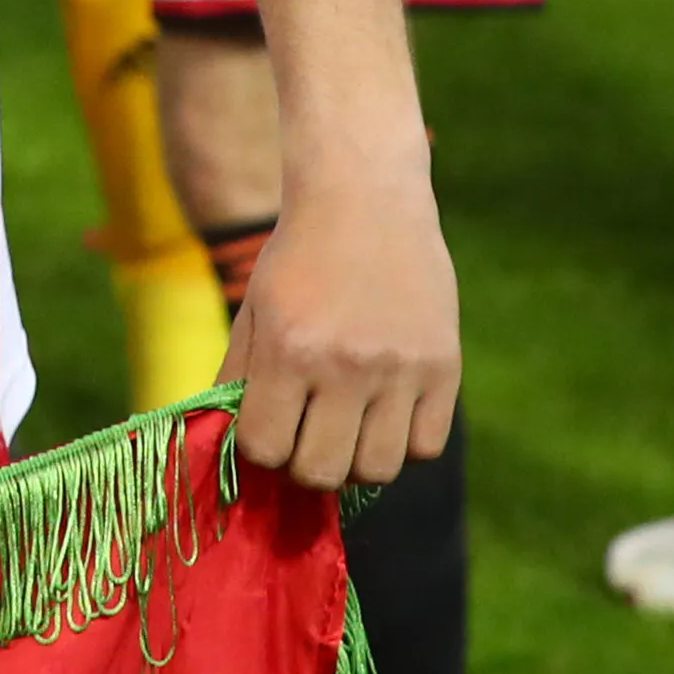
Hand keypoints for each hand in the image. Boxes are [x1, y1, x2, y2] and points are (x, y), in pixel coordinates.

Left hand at [227, 168, 460, 489]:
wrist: (365, 202)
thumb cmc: (298, 257)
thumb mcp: (254, 309)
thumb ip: (239, 375)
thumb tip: (228, 438)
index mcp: (289, 349)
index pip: (266, 446)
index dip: (260, 449)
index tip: (266, 432)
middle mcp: (346, 366)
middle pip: (322, 472)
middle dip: (304, 468)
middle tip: (305, 440)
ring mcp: (400, 371)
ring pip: (379, 469)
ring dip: (355, 462)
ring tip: (346, 431)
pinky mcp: (444, 369)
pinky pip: (426, 446)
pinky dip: (403, 445)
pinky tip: (385, 415)